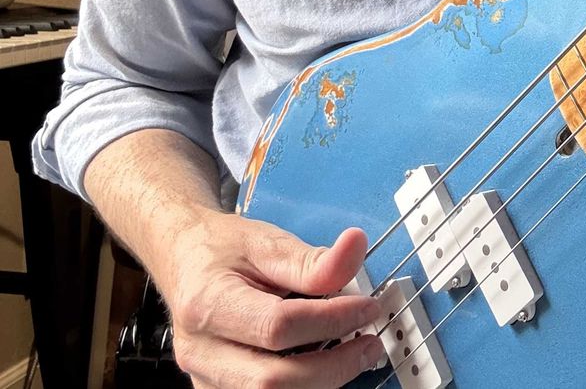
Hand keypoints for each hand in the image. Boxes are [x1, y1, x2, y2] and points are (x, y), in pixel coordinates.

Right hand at [150, 210, 384, 388]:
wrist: (184, 259)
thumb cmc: (222, 250)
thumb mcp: (266, 242)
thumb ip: (312, 259)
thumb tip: (355, 248)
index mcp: (208, 304)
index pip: (277, 327)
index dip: (331, 321)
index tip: (366, 306)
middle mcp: (201, 350)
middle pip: (271, 381)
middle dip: (333, 367)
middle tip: (369, 343)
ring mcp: (205, 376)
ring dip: (322, 383)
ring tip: (354, 356)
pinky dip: (302, 387)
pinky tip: (324, 367)